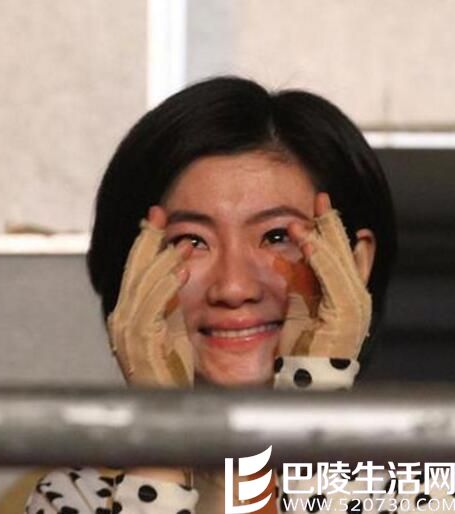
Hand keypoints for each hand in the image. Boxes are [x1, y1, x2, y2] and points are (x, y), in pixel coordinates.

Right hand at [107, 206, 192, 386]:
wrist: (166, 409)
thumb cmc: (170, 368)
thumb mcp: (169, 326)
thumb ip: (169, 299)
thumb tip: (177, 267)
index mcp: (127, 312)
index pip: (134, 268)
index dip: (144, 240)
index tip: (155, 215)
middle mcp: (122, 319)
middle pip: (133, 270)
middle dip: (147, 240)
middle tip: (159, 213)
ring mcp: (129, 333)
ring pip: (142, 286)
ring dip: (161, 261)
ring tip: (179, 241)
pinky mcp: (142, 346)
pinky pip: (154, 310)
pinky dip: (166, 288)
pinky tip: (180, 272)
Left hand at [277, 193, 370, 358]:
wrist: (307, 383)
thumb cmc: (301, 348)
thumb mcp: (300, 307)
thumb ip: (300, 282)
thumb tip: (284, 256)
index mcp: (345, 296)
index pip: (346, 256)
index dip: (337, 231)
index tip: (326, 210)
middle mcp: (354, 299)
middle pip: (346, 252)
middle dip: (333, 224)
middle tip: (321, 197)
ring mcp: (353, 307)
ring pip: (340, 261)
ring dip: (323, 237)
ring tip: (310, 215)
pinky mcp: (344, 316)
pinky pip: (332, 280)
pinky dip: (321, 260)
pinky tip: (308, 242)